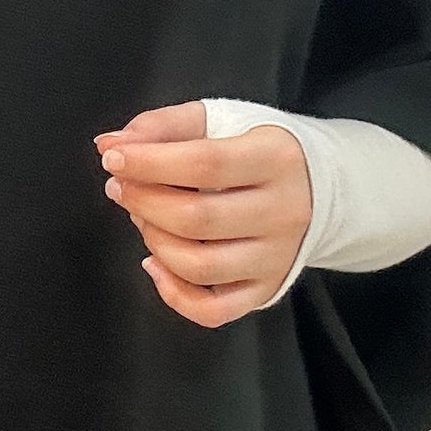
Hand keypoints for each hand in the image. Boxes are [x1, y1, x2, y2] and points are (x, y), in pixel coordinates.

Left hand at [94, 101, 312, 327]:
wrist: (319, 185)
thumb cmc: (256, 149)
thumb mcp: (219, 121)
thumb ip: (163, 127)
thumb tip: (111, 143)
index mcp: (276, 158)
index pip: (205, 164)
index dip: (150, 162)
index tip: (113, 157)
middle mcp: (283, 212)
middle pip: (198, 219)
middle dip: (143, 202)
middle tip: (120, 186)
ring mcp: (276, 257)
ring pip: (200, 266)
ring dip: (154, 242)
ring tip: (142, 218)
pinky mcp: (267, 289)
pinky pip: (213, 310)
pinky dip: (173, 294)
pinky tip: (155, 263)